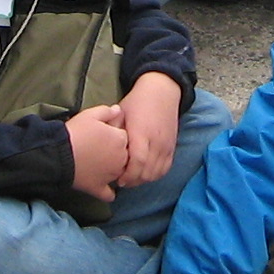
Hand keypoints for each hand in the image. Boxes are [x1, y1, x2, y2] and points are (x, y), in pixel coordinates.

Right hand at [65, 104, 127, 200]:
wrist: (59, 154)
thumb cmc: (76, 132)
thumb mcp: (91, 114)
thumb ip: (108, 112)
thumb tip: (118, 111)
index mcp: (121, 140)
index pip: (125, 136)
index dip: (115, 133)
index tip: (105, 133)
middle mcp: (121, 159)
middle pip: (125, 155)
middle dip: (117, 152)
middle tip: (102, 148)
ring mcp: (111, 176)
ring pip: (120, 173)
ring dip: (115, 170)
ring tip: (101, 164)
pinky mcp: (98, 188)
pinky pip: (109, 194)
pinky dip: (108, 192)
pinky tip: (105, 187)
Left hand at [116, 72, 181, 187]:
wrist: (162, 92)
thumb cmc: (137, 102)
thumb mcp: (121, 113)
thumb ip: (113, 131)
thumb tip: (102, 149)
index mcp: (141, 132)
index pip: (137, 162)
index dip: (128, 175)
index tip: (118, 179)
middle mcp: (156, 141)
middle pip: (147, 172)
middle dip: (133, 181)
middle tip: (122, 181)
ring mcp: (166, 145)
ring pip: (156, 173)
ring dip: (143, 180)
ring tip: (132, 179)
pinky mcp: (172, 147)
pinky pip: (165, 168)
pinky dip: (155, 175)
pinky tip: (145, 174)